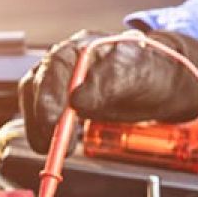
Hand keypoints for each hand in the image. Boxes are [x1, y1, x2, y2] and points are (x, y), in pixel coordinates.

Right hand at [18, 28, 197, 152]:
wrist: (162, 84)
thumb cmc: (151, 73)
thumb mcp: (139, 74)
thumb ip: (111, 82)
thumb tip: (78, 100)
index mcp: (86, 47)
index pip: (57, 65)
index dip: (50, 94)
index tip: (53, 120)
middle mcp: (68, 61)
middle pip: (39, 82)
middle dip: (42, 114)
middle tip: (51, 143)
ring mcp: (63, 80)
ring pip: (36, 99)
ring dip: (39, 126)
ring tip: (51, 149)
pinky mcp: (64, 101)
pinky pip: (45, 114)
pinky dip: (45, 132)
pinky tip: (53, 146)